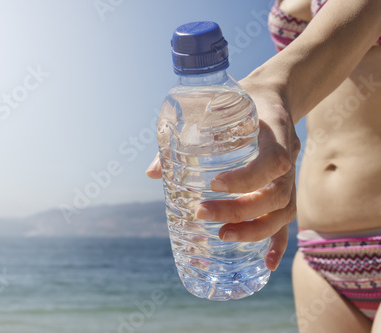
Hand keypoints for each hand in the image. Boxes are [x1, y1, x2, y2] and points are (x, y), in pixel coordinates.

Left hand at [146, 78, 300, 270]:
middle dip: (241, 210)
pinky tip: (267, 263)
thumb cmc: (240, 100)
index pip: (273, 162)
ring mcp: (291, 175)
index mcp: (275, 132)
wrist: (274, 94)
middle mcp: (289, 156)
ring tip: (224, 236)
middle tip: (203, 213)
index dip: (247, 178)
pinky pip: (289, 218)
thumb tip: (153, 172)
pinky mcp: (287, 187)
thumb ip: (186, 135)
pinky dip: (279, 241)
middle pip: (276, 194)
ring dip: (256, 229)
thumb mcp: (217, 106)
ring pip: (283, 210)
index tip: (215, 185)